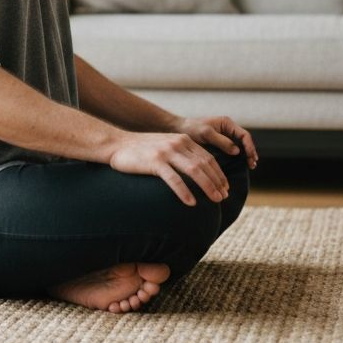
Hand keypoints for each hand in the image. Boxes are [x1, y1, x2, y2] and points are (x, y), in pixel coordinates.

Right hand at [108, 131, 230, 206]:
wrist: (117, 144)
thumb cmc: (141, 149)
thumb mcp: (165, 145)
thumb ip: (181, 153)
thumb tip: (199, 171)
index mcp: (182, 140)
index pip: (208, 157)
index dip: (219, 173)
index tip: (225, 187)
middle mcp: (177, 143)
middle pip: (204, 164)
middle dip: (217, 182)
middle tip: (224, 197)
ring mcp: (166, 152)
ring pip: (194, 170)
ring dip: (208, 186)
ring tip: (215, 200)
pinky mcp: (154, 162)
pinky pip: (174, 179)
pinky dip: (185, 191)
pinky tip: (191, 203)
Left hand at [172, 115, 258, 169]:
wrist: (179, 130)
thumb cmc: (191, 129)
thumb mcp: (206, 133)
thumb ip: (221, 141)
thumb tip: (237, 151)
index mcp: (226, 123)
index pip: (244, 135)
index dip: (249, 146)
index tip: (250, 157)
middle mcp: (228, 129)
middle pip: (244, 141)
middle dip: (250, 152)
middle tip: (252, 164)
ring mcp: (224, 136)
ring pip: (240, 146)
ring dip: (246, 155)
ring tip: (250, 166)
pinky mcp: (220, 144)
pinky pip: (233, 150)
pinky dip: (238, 157)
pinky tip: (240, 165)